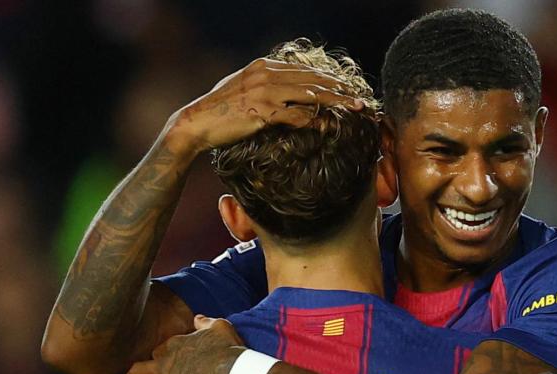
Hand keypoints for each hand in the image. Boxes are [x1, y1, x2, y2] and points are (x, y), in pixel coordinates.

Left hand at [117, 315, 243, 373]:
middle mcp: (162, 366)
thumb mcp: (219, 327)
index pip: (160, 352)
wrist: (231, 372)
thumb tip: (197, 317)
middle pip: (138, 372)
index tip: (160, 363)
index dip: (159, 358)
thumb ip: (205, 322)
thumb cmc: (228, 350)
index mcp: (174, 347)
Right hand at [168, 58, 365, 153]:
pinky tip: (329, 124)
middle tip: (360, 98)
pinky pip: (295, 115)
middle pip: (313, 80)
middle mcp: (266, 74)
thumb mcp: (243, 88)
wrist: (196, 123)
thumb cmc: (220, 110)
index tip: (347, 87)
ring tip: (354, 109)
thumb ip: (265, 85)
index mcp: (264, 66)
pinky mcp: (262, 112)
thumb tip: (285, 90)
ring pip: (310, 94)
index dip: (329, 78)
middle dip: (340, 88)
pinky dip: (314, 119)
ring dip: (336, 102)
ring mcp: (264, 92)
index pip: (304, 70)